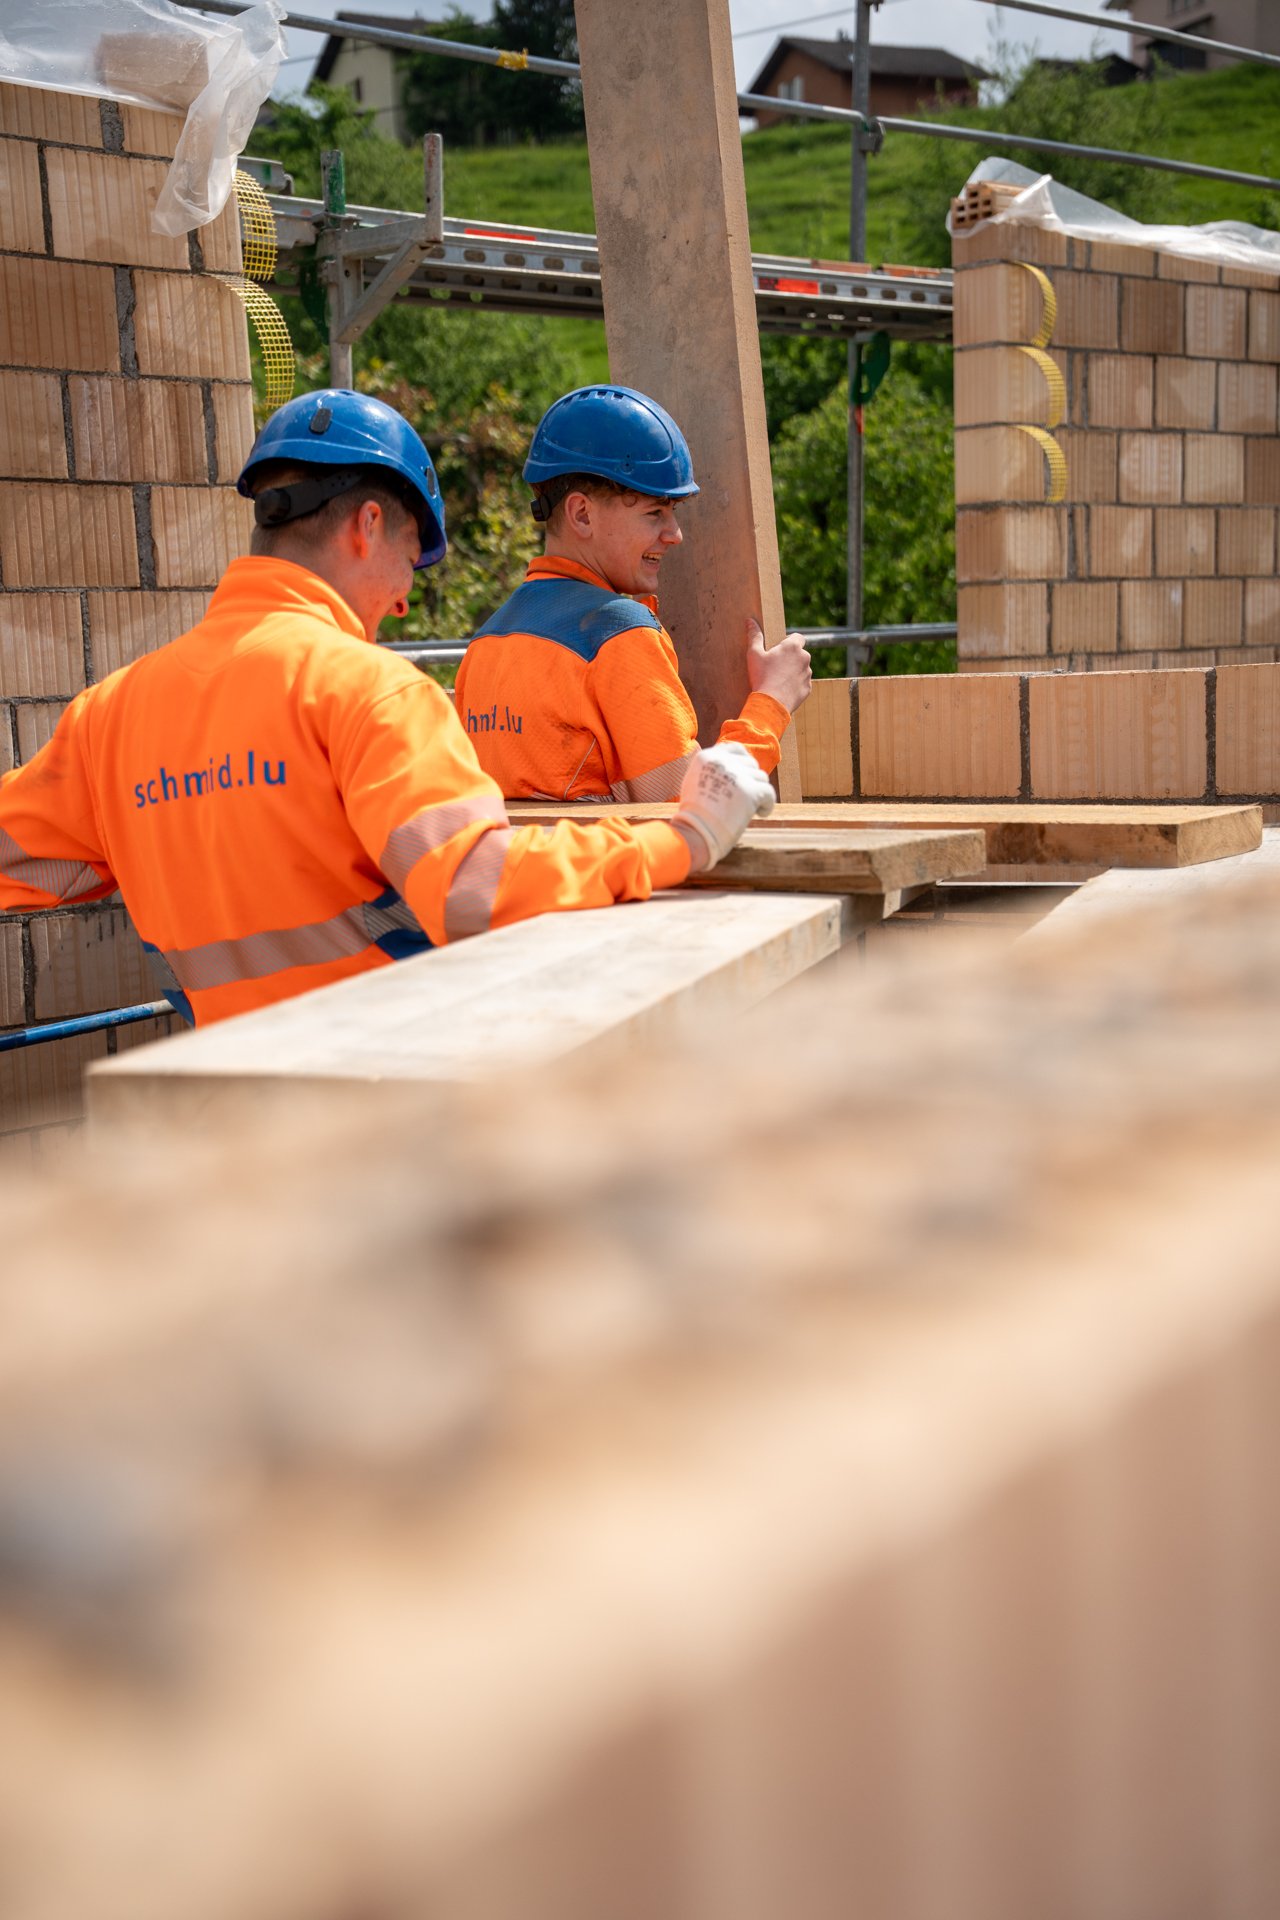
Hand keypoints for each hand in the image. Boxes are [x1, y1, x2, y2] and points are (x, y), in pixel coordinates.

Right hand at [672, 741, 776, 871]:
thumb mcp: (694, 783)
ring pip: (762, 778)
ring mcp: (739, 775)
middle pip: (751, 764)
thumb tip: (735, 770)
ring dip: (758, 793)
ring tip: (748, 809)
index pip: (735, 749)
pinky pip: (770, 793)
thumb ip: (712, 771)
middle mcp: (724, 761)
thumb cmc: (694, 816)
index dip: (743, 761)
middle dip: (750, 779)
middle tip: (744, 798)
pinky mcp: (752, 791)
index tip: (745, 775)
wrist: (696, 833)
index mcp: (708, 757)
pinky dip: (767, 805)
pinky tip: (760, 814)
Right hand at [745, 616, 811, 714]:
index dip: (789, 641)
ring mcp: (808, 674)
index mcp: (793, 647)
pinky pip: (802, 683)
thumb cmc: (762, 677)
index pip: (798, 637)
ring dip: (793, 671)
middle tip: (775, 666)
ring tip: (778, 680)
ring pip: (802, 669)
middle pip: (800, 654)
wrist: (770, 704)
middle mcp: (804, 658)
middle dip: (790, 658)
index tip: (780, 649)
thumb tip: (750, 621)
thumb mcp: (754, 654)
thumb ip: (754, 636)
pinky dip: (795, 685)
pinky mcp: (808, 688)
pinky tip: (782, 690)